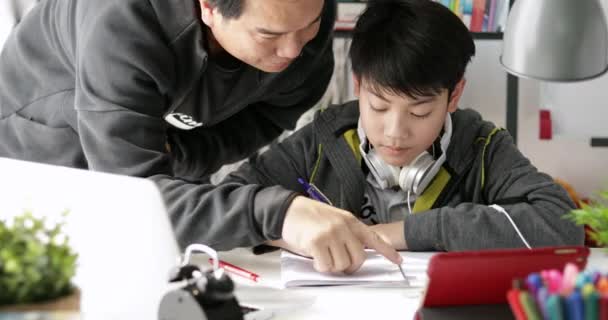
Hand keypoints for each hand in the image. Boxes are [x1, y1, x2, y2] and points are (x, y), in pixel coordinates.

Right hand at [279, 196, 401, 273]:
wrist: (288, 210)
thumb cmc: (310, 217)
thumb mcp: (334, 219)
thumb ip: (348, 232)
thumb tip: (357, 253)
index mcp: (350, 220)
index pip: (373, 237)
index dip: (387, 251)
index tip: (398, 261)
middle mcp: (343, 227)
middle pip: (359, 257)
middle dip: (350, 266)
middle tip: (339, 264)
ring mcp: (331, 234)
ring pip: (342, 264)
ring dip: (332, 266)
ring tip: (323, 255)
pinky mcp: (317, 242)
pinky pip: (326, 266)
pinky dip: (320, 266)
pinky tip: (315, 257)